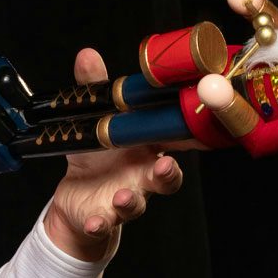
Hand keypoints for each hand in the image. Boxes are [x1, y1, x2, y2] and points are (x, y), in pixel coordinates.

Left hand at [42, 48, 184, 261]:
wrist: (78, 200)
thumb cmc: (98, 158)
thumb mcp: (93, 121)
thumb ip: (94, 89)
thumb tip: (87, 55)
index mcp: (147, 148)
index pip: (176, 141)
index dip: (191, 135)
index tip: (200, 126)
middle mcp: (142, 175)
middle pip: (166, 177)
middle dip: (167, 173)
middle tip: (164, 166)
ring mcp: (127, 197)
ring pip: (138, 202)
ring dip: (132, 200)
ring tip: (123, 197)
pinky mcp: (104, 216)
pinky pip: (105, 222)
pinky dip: (100, 223)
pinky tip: (94, 221)